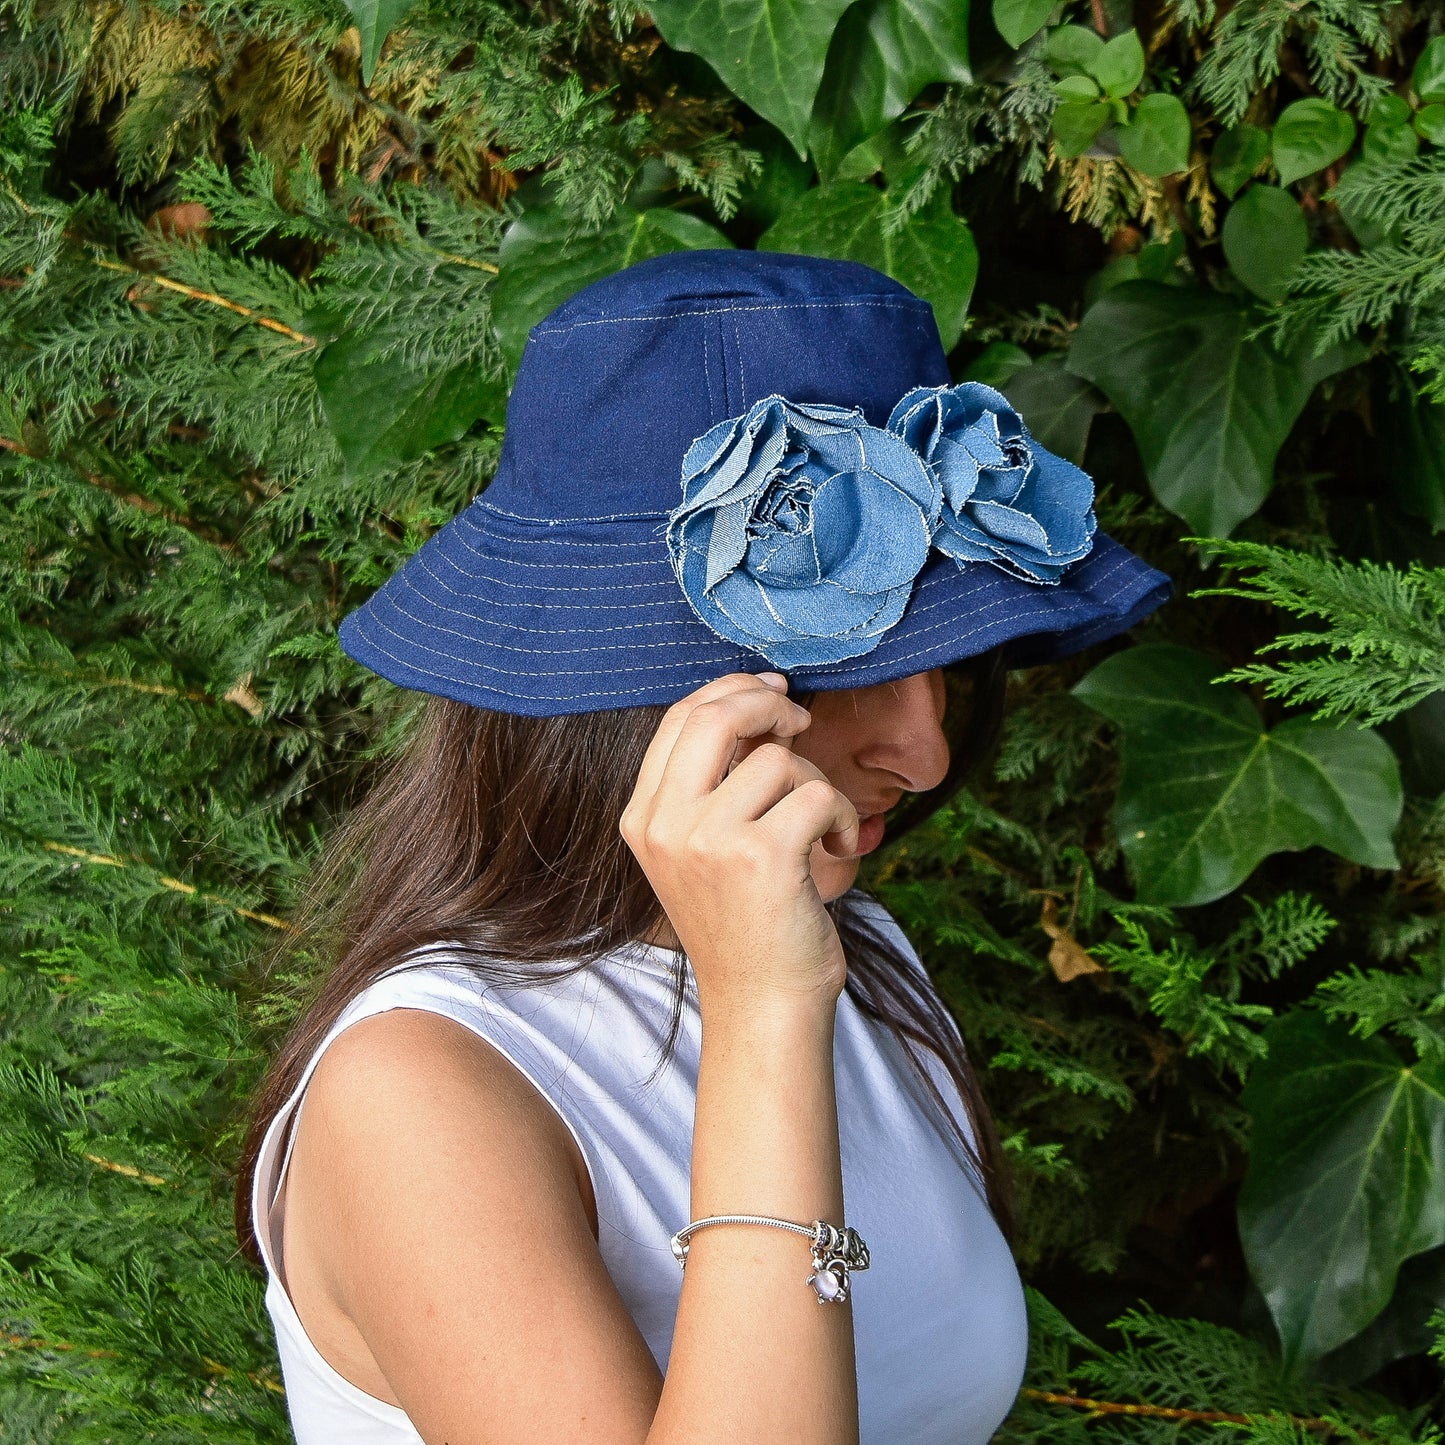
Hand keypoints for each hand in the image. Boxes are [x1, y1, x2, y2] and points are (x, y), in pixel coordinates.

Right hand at [619, 672, 859, 1014]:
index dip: (729, 691)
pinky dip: (843, 817)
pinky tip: (840, 847)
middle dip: (766, 704)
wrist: (762, 1005)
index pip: (677, 719)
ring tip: (821, 829)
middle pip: (713, 716)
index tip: (771, 692)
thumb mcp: (703, 849)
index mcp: (642, 819)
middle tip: (800, 720)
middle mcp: (665, 826)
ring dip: (816, 786)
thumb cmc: (745, 924)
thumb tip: (760, 706)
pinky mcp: (762, 857)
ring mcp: (710, 841)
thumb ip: (712, 783)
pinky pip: (818, 795)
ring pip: (778, 760)